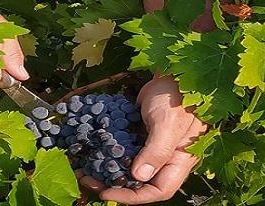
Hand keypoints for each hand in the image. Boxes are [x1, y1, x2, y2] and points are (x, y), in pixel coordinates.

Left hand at [78, 75, 206, 203]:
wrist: (173, 71)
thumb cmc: (176, 95)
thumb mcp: (168, 122)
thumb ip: (156, 150)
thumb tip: (139, 177)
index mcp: (179, 161)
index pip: (158, 190)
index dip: (133, 197)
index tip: (107, 193)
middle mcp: (166, 159)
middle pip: (141, 184)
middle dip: (115, 186)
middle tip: (89, 181)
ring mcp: (152, 147)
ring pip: (130, 168)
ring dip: (109, 171)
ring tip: (85, 169)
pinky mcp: (140, 135)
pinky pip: (124, 149)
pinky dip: (109, 152)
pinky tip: (92, 150)